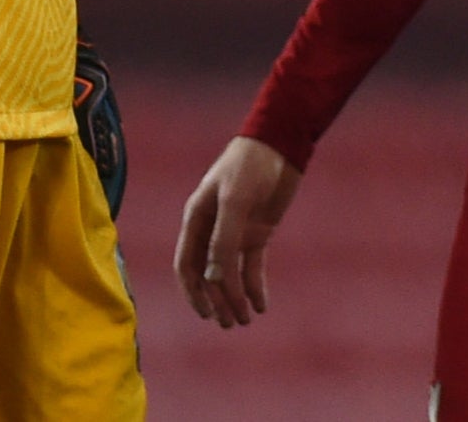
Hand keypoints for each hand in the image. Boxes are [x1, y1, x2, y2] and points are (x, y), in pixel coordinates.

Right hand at [177, 136, 302, 327]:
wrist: (281, 144)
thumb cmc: (250, 165)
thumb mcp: (235, 200)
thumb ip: (223, 238)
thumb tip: (214, 279)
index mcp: (196, 220)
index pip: (186, 265)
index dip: (193, 292)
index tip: (205, 313)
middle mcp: (212, 229)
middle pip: (209, 275)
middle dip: (218, 301)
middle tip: (231, 324)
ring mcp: (236, 232)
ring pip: (230, 274)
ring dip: (236, 298)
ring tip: (246, 320)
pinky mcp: (258, 231)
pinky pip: (253, 265)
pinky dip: (256, 286)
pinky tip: (262, 305)